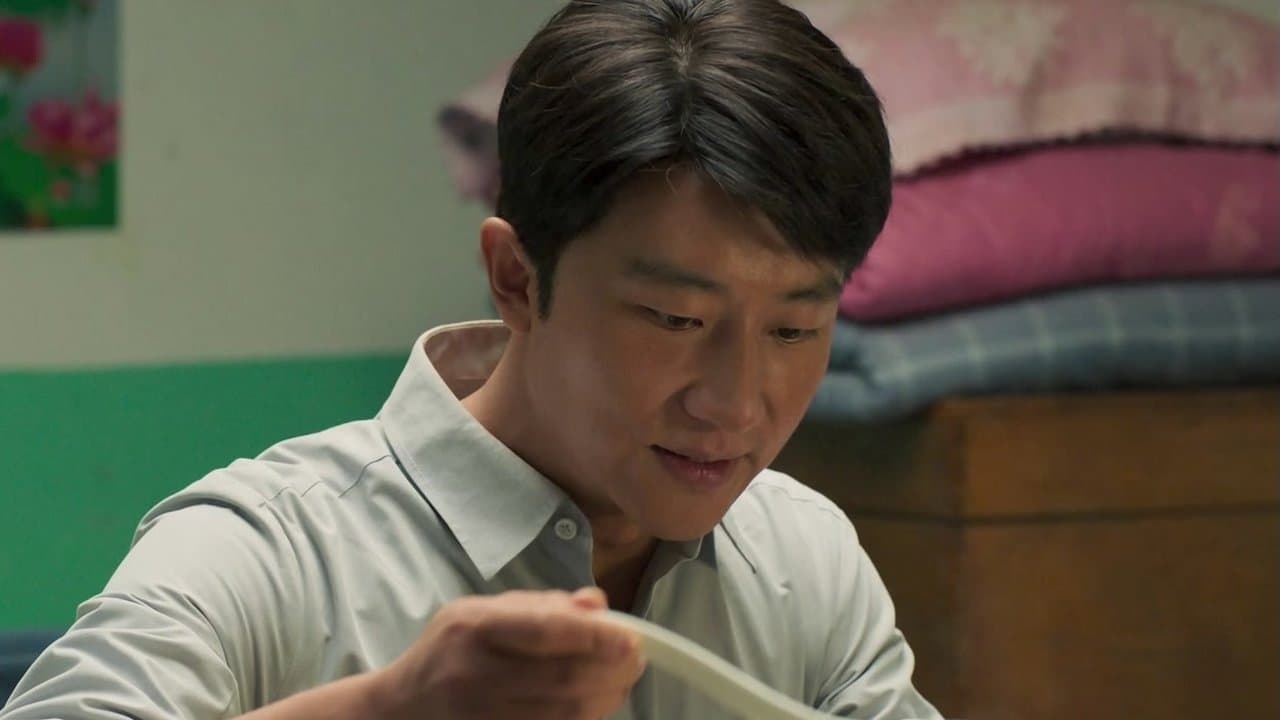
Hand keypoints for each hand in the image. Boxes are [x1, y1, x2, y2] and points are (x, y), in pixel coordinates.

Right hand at [371, 588, 645, 719]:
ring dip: (605, 698)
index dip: (597, 636)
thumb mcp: (483, 612)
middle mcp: (474, 674)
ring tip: (621, 681)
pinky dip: (583, 719)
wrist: (398, 709)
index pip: (546, 631)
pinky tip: (595, 704)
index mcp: (474, 628)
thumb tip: (598, 604)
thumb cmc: (449, 653)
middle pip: (562, 679)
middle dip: (612, 670)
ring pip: (564, 714)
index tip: (631, 636)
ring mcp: (481, 715)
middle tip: (636, 659)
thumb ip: (542, 606)